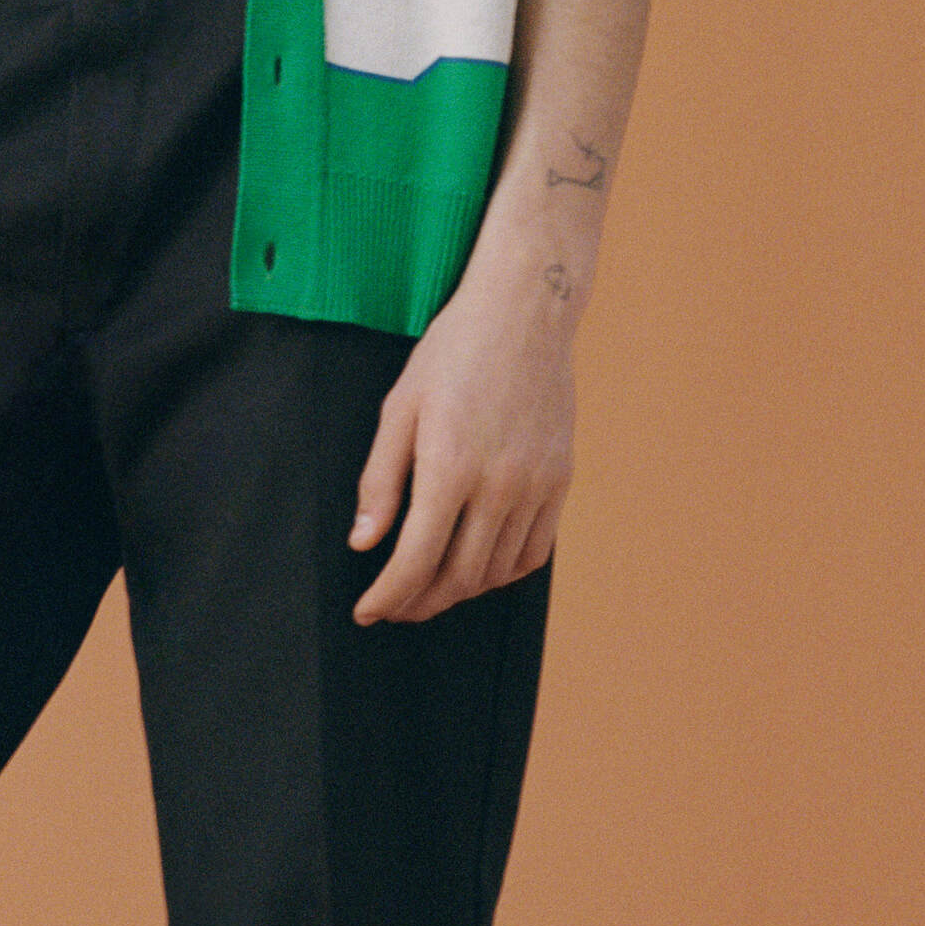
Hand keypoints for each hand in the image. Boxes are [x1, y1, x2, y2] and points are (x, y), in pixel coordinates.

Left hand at [348, 264, 576, 624]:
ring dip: (460, 591)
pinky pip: (535, 551)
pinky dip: (504, 572)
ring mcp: (536, 485)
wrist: (526, 314)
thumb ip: (381, 480)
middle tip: (394, 607)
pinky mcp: (560, 479)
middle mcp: (499, 484)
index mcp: (450, 466)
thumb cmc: (452, 354)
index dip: (388, 596)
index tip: (367, 611)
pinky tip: (479, 568)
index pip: (415, 560)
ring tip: (430, 589)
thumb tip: (364, 542)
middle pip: (458, 576)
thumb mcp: (399, 408)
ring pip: (497, 571)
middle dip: (419, 602)